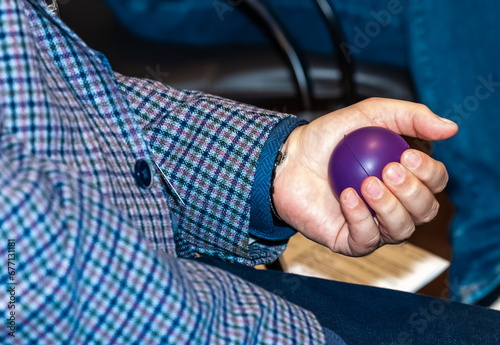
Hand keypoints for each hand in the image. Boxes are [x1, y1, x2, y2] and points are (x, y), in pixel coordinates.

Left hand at [272, 98, 457, 255]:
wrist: (289, 159)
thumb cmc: (329, 138)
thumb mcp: (371, 114)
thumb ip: (411, 117)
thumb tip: (452, 128)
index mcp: (405, 178)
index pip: (435, 183)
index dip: (429, 173)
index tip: (407, 155)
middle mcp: (395, 205)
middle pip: (426, 210)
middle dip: (412, 191)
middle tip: (387, 169)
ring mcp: (375, 225)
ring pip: (402, 230)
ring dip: (390, 206)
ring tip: (368, 183)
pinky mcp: (351, 240)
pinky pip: (367, 239)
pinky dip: (360, 218)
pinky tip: (347, 196)